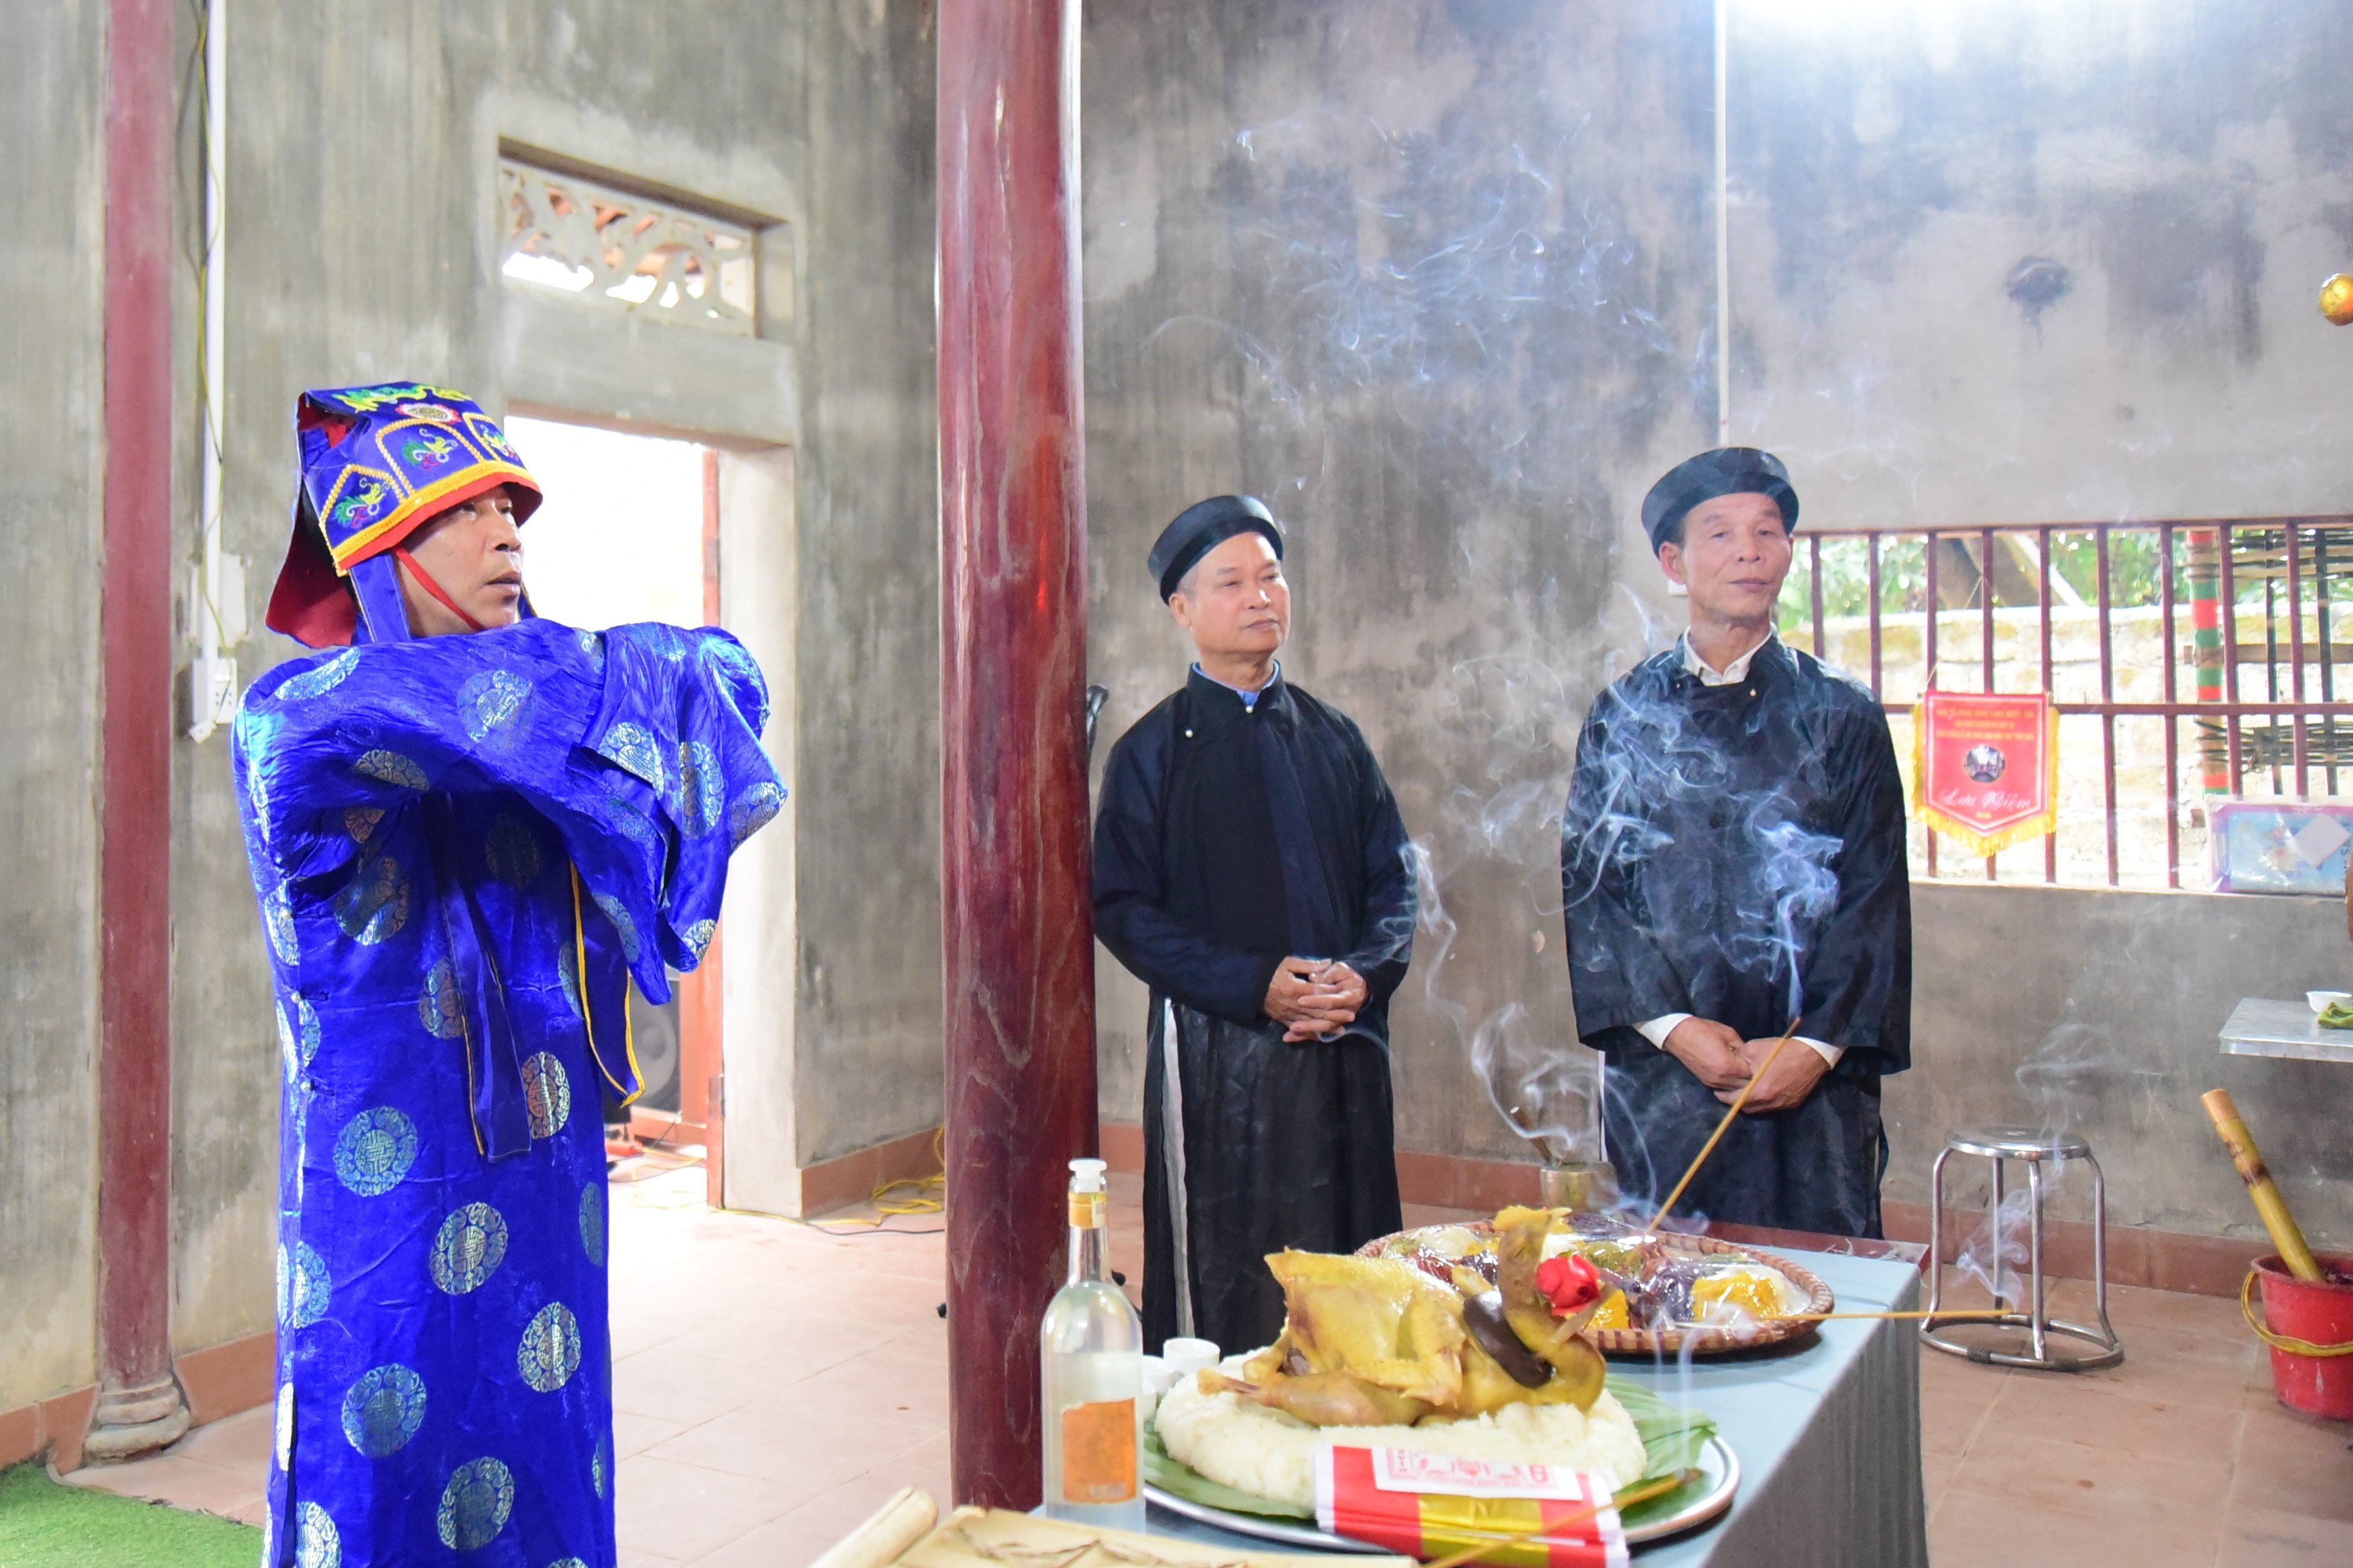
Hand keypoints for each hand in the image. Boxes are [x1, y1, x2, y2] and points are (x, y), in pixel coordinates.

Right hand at [1266, 957, 1358, 1041]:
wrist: (1250, 986)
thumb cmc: (1270, 972)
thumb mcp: (1288, 963)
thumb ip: (1309, 965)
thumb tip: (1328, 963)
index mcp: (1296, 989)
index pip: (1318, 993)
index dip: (1333, 995)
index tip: (1347, 997)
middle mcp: (1294, 1005)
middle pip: (1318, 1012)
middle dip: (1335, 1015)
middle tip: (1351, 1016)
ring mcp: (1289, 1015)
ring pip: (1311, 1023)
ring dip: (1327, 1026)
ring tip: (1342, 1029)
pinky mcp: (1284, 1021)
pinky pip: (1299, 1029)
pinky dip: (1311, 1034)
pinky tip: (1323, 1035)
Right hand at [1661, 1017, 1749, 1091]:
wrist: (1678, 1035)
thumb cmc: (1703, 1030)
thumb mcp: (1729, 1034)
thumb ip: (1742, 1048)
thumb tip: (1751, 1057)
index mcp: (1728, 1066)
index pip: (1751, 1074)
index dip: (1757, 1067)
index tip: (1759, 1060)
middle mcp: (1721, 1078)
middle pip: (1744, 1085)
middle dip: (1751, 1077)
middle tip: (1754, 1067)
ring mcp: (1713, 1082)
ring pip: (1734, 1089)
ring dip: (1741, 1082)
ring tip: (1743, 1070)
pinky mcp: (1707, 1082)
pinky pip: (1724, 1087)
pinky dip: (1731, 1083)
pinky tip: (1733, 1073)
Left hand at [1716, 1035, 1830, 1112]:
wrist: (1813, 1054)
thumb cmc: (1781, 1050)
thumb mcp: (1753, 1049)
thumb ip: (1738, 1060)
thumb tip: (1729, 1065)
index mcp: (1759, 1091)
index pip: (1734, 1101)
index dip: (1723, 1096)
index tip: (1717, 1091)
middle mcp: (1770, 1103)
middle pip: (1746, 1108)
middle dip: (1736, 1100)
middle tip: (1730, 1091)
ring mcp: (1783, 1105)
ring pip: (1760, 1108)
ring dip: (1750, 1102)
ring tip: (1745, 1091)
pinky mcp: (1793, 1103)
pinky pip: (1773, 1106)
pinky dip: (1765, 1101)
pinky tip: (1763, 1090)